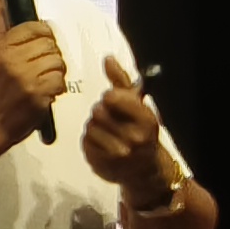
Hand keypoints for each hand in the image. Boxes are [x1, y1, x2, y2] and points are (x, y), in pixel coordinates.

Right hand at [0, 17, 68, 146]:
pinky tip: (47, 91)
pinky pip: (59, 79)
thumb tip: (11, 13)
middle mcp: (12, 60)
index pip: (32, 27)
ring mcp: (25, 77)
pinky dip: (57, 87)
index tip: (46, 39)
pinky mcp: (37, 92)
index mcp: (1, 50)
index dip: (45, 32)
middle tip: (45, 66)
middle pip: (49, 44)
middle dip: (52, 55)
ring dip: (56, 72)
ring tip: (45, 80)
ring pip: (57, 61)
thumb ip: (9, 42)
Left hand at [82, 71, 172, 201]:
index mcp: (145, 119)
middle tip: (110, 118)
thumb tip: (108, 60)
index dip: (110, 98)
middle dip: (101, 112)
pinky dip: (90, 139)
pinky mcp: (101, 163)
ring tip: (107, 131)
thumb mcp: (138, 104)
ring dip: (94, 126)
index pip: (112, 97)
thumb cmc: (141, 131)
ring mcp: (117, 154)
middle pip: (97, 111)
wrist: (145, 168)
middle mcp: (133, 138)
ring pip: (89, 126)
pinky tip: (102, 142)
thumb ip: (120, 80)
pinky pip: (84, 141)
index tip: (114, 102)